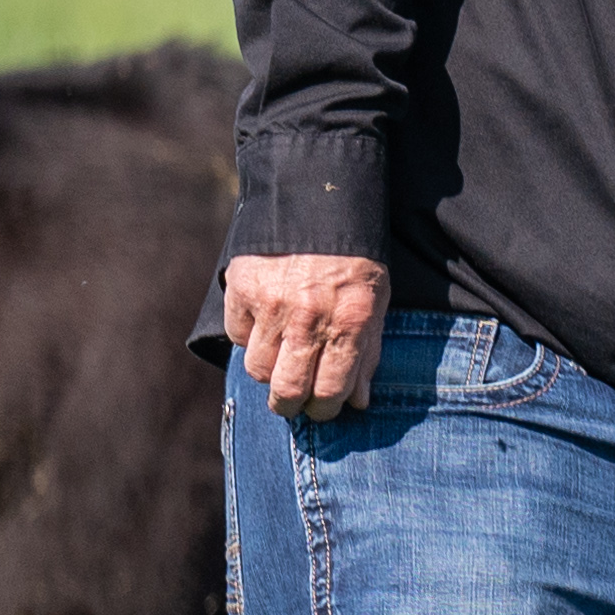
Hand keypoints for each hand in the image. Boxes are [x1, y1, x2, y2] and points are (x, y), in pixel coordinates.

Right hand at [222, 252, 390, 419]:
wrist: (320, 204)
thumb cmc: (356, 260)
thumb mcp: (376, 303)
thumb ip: (367, 353)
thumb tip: (357, 402)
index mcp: (349, 323)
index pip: (329, 391)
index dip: (324, 410)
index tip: (322, 409)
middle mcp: (309, 318)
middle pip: (285, 390)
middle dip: (289, 405)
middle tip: (292, 402)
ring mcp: (272, 304)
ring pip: (257, 368)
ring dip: (269, 372)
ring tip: (281, 360)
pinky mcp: (242, 289)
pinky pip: (238, 335)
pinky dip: (248, 337)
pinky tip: (265, 325)